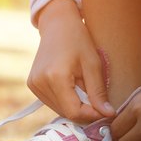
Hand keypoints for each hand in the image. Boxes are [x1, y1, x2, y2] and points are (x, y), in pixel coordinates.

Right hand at [27, 0, 114, 122]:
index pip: (73, 112)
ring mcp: (33, 85)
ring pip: (59, 109)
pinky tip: (70, 85)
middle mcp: (40, 83)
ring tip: (81, 86)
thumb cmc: (78, 40)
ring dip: (74, 105)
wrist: (57, 25)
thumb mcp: (93, 64)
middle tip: (94, 95)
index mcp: (55, 77)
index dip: (91, 115)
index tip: (104, 110)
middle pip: (66, 112)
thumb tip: (108, 115)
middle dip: (83, 110)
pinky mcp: (32, 85)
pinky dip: (65, 100)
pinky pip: (52, 102)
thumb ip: (98, 92)